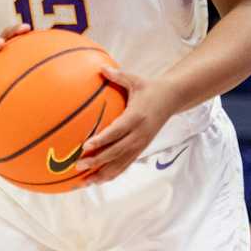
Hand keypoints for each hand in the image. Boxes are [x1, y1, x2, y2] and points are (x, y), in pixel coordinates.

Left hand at [76, 68, 169, 184]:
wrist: (171, 100)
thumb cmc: (149, 88)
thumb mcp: (135, 80)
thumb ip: (117, 76)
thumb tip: (99, 68)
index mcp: (136, 117)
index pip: (117, 131)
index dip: (102, 140)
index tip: (86, 146)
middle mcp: (139, 134)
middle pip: (117, 152)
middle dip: (97, 160)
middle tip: (78, 165)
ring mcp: (140, 144)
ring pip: (120, 163)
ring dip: (102, 174)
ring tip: (84, 182)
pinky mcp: (141, 150)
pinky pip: (125, 165)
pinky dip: (111, 174)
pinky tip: (97, 180)